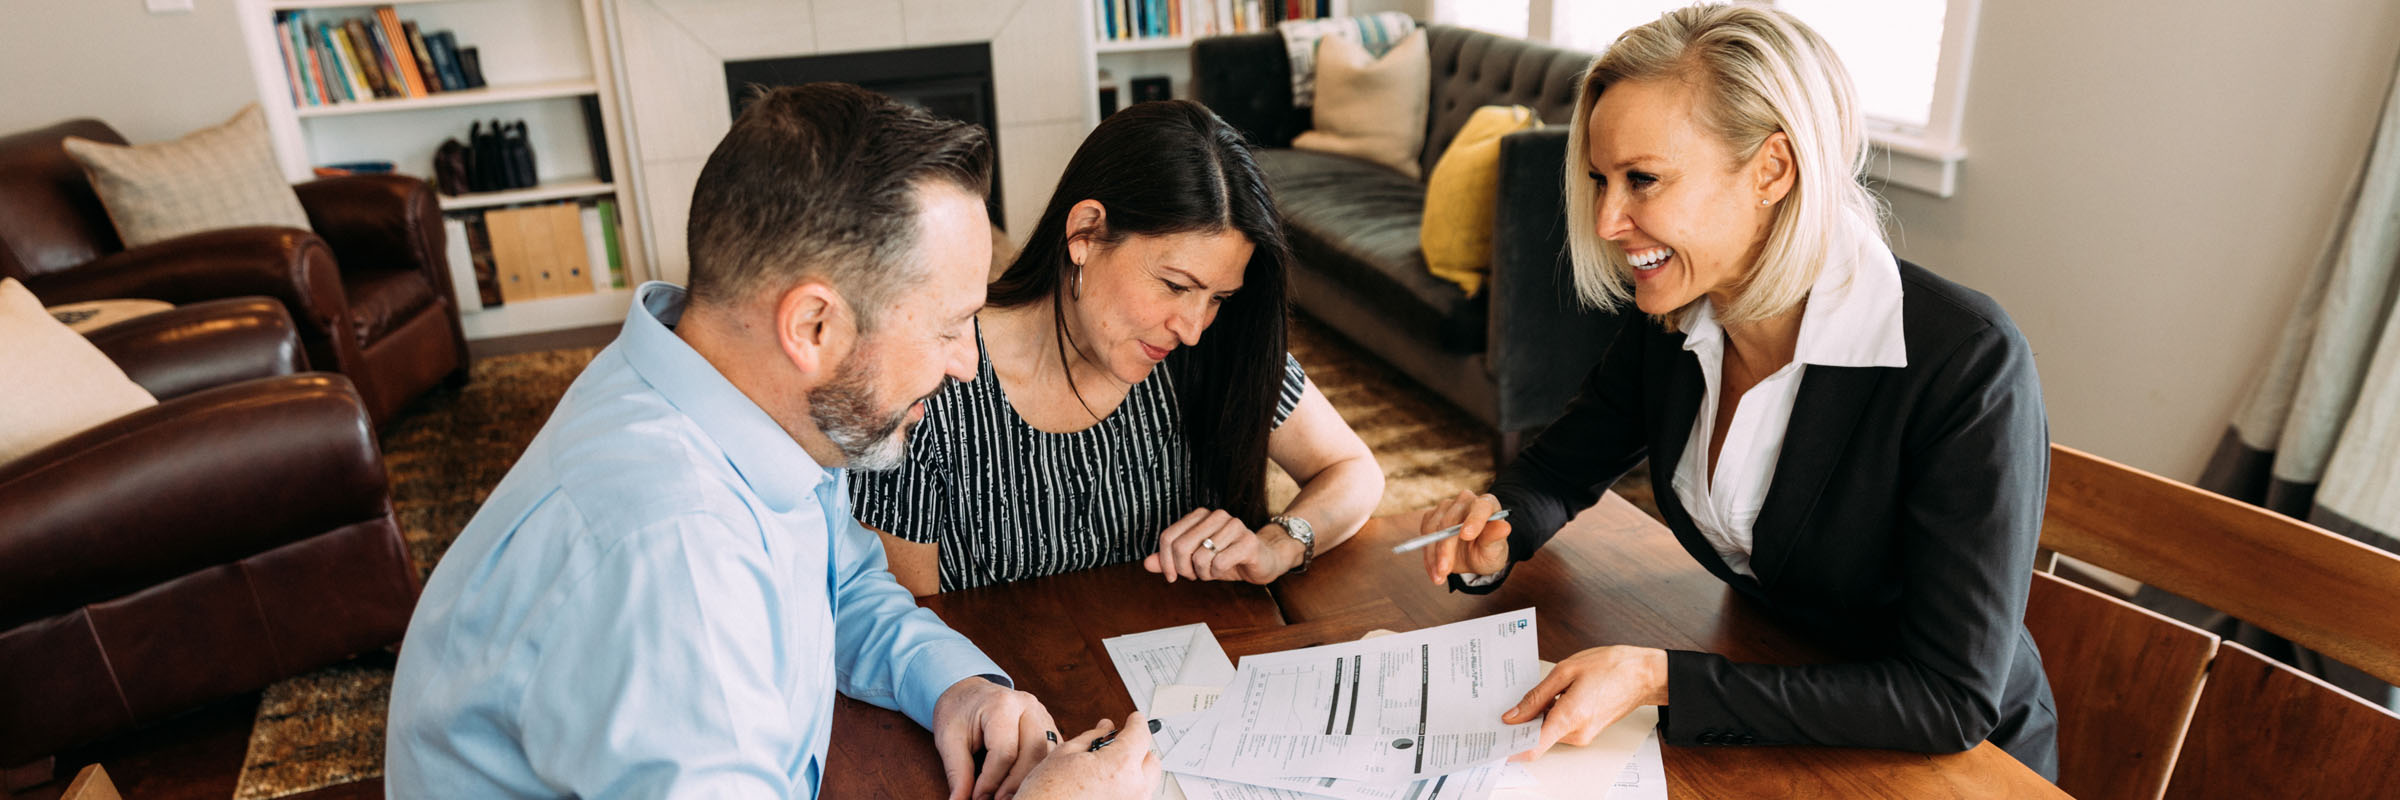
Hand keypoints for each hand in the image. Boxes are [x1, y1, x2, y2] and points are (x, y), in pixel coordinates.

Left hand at [931, 677, 1059, 799]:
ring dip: (1029, 779)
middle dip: (1014, 783)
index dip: (991, 781)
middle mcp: (1028, 706)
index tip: (977, 797)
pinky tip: (1021, 783)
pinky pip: (1052, 753)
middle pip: (1034, 753)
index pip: (1004, 751)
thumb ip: (957, 773)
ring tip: (1007, 794)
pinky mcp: (1049, 726)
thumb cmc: (958, 713)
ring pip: (1047, 755)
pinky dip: (1038, 772)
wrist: (968, 693)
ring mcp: (1043, 715)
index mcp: (1002, 705)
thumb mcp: (948, 740)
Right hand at [1013, 714, 1161, 799]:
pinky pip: (1134, 797)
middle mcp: (1134, 788)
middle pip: (1151, 760)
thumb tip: (1106, 727)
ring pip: (1146, 782)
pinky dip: (1125, 789)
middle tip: (1117, 746)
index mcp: (1119, 766)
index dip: (1136, 722)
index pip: (1141, 734)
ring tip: (1105, 770)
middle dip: (1137, 749)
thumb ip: (1093, 737)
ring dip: (1133, 771)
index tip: (1133, 719)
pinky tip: (1104, 787)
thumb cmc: (1046, 793)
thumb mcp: (1066, 754)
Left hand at [1143, 508, 1292, 583]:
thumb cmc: (1228, 558)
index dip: (1165, 561)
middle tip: (1194, 575)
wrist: (1263, 560)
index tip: (1171, 576)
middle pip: (1181, 546)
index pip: (1168, 536)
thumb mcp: (1195, 560)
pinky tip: (1225, 569)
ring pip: (1199, 557)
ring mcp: (1234, 526)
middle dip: (1183, 569)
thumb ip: (1170, 559)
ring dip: (1203, 573)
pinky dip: (1218, 573)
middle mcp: (1216, 515)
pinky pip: (1219, 563)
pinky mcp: (1248, 541)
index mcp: (1200, 515)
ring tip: (1212, 571)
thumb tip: (1147, 563)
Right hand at [1420, 490, 1512, 584]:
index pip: (1480, 507)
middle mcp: (1465, 501)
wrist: (1474, 555)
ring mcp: (1446, 507)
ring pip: (1434, 529)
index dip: (1474, 520)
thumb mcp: (1495, 550)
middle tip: (1444, 570)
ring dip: (1433, 556)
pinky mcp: (1431, 517)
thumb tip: (1505, 527)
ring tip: (1438, 576)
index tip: (1466, 536)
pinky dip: (1428, 556)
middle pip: (1450, 521)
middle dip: (1445, 548)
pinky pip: (1425, 536)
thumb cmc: (1488, 550)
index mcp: (1487, 504)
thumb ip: (1496, 538)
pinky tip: (1434, 570)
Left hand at [1504, 646, 1668, 761]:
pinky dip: (1552, 714)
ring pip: (1549, 730)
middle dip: (1523, 722)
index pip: (1532, 747)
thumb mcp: (1565, 672)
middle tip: (1511, 702)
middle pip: (1537, 736)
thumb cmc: (1610, 666)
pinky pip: (1561, 726)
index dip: (1510, 748)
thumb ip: (1536, 697)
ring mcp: (1584, 734)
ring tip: (1542, 691)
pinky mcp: (1588, 730)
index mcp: (1568, 718)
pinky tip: (1555, 694)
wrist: (1643, 673)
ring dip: (1539, 715)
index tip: (1494, 741)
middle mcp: (1576, 733)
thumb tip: (1513, 716)